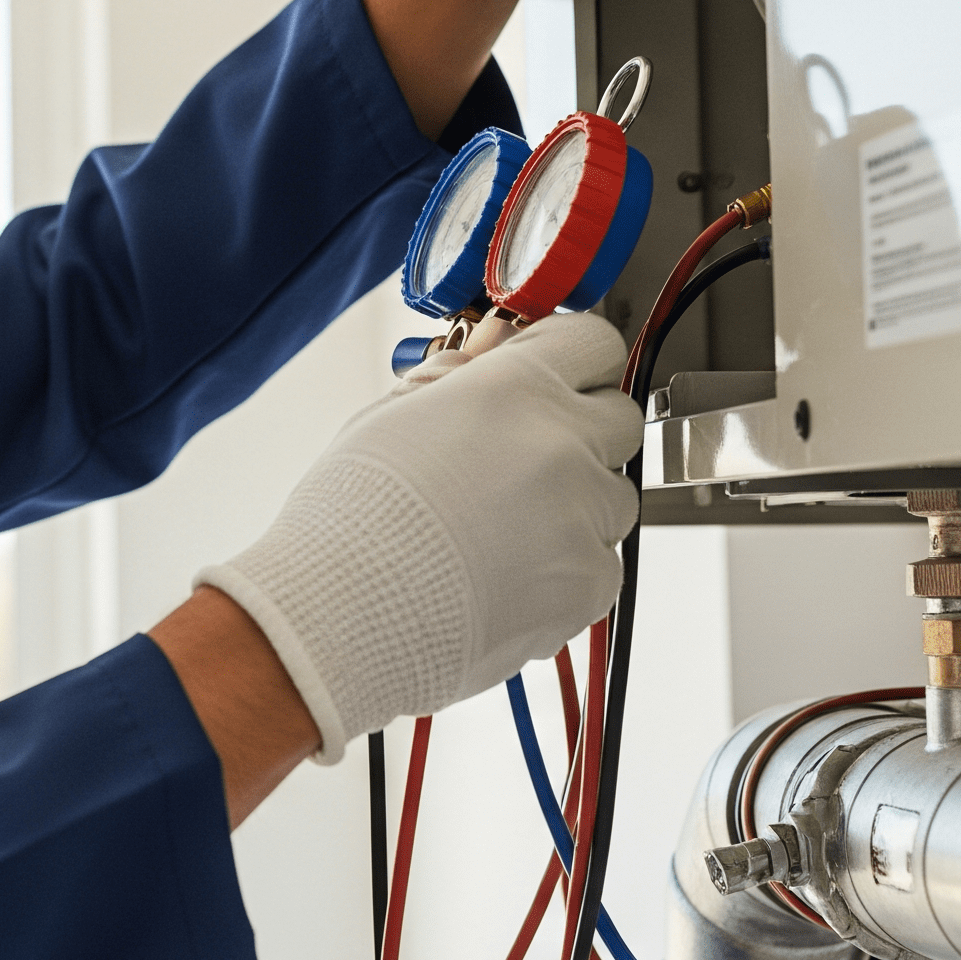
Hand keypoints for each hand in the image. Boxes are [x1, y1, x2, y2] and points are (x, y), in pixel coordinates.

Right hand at [195, 314, 639, 758]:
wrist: (342, 617)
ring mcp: (582, 517)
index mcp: (513, 389)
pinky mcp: (589, 585)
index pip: (592, 342)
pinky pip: (602, 566)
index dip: (571, 362)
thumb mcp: (388, 419)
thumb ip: (454, 379)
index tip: (556, 378)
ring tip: (499, 533)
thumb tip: (489, 355)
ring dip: (575, 508)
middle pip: (618, 419)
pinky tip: (503, 577)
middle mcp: (561, 444)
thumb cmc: (349, 522)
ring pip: (613, 499)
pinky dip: (566, 572)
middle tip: (523, 461)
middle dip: (581, 434)